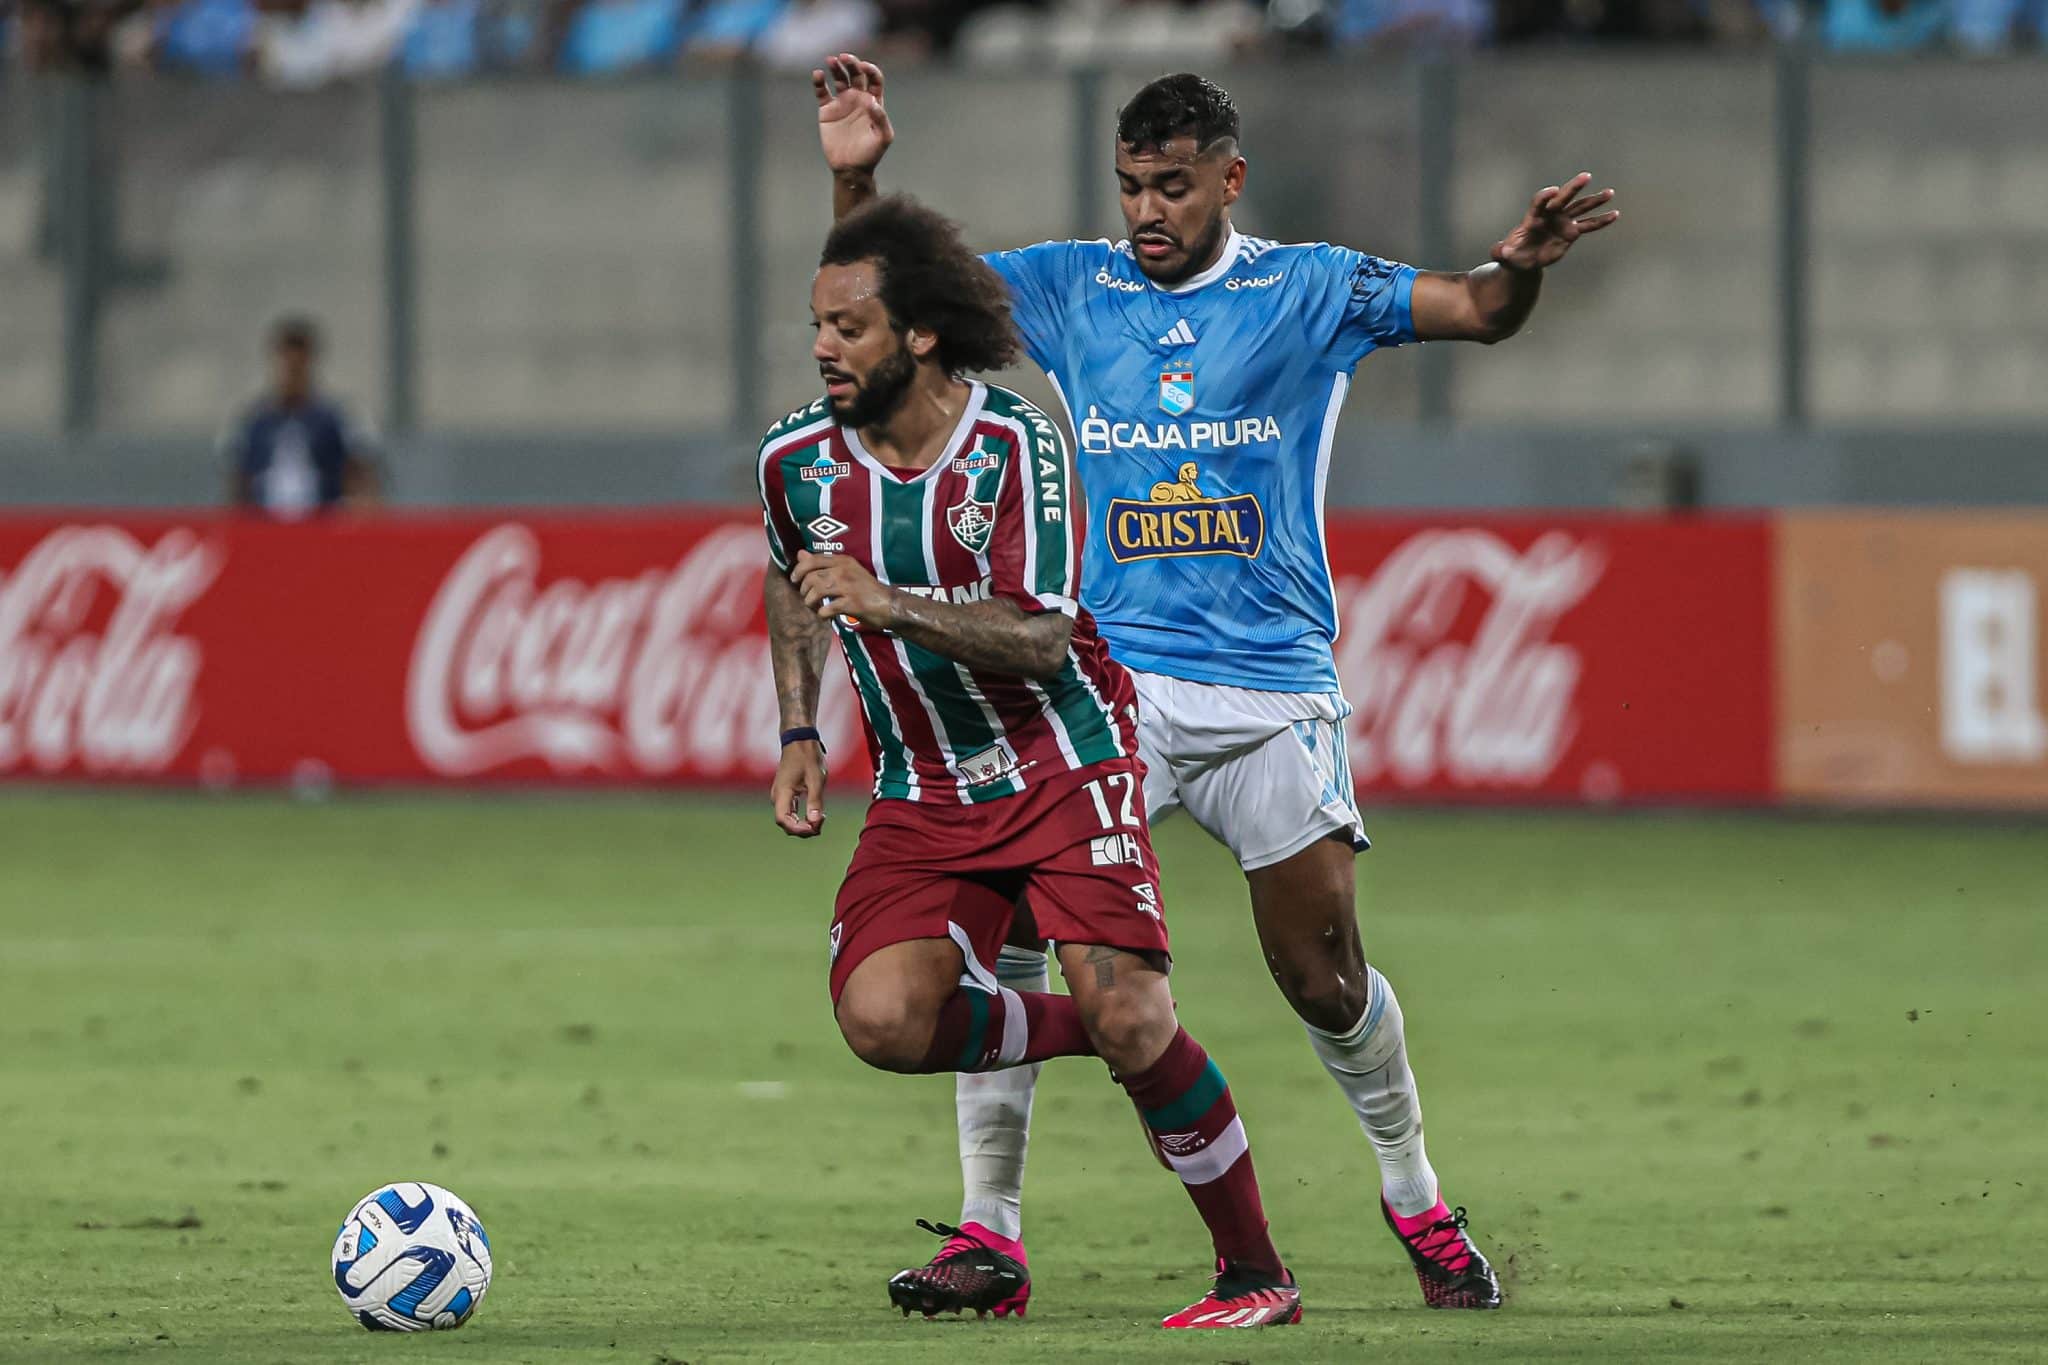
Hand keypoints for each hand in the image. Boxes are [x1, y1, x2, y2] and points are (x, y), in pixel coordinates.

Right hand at [771, 740, 826, 836]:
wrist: (800, 741)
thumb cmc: (808, 757)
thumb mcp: (816, 779)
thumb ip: (815, 801)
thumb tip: (815, 822)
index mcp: (782, 793)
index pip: (783, 820)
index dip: (798, 829)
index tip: (815, 827)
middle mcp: (777, 796)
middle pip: (785, 823)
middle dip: (803, 829)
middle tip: (822, 822)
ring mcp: (780, 796)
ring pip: (788, 819)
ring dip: (803, 824)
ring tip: (821, 819)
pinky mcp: (786, 794)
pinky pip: (791, 812)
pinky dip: (802, 817)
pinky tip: (816, 815)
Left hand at [793, 550, 895, 627]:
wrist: (889, 604)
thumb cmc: (866, 589)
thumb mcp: (845, 571)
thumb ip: (822, 564)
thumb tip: (800, 554)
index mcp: (843, 561)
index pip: (813, 560)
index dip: (799, 570)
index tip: (794, 580)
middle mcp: (844, 570)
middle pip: (812, 577)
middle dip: (804, 590)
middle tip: (807, 598)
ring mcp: (848, 586)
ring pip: (817, 592)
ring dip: (811, 602)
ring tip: (815, 607)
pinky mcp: (852, 603)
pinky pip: (827, 609)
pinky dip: (822, 614)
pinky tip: (825, 616)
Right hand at [812, 52, 892, 175]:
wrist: (850, 168)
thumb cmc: (870, 154)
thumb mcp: (883, 138)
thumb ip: (881, 119)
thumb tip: (873, 102)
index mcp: (874, 102)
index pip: (874, 78)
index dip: (870, 69)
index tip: (863, 67)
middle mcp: (858, 98)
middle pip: (855, 73)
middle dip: (851, 62)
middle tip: (844, 57)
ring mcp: (842, 102)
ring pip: (839, 78)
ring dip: (835, 67)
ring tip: (831, 60)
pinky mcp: (827, 109)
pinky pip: (822, 91)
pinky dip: (819, 81)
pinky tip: (818, 74)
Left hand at [1491, 172, 1619, 271]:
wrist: (1524, 260)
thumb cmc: (1512, 255)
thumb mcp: (1504, 255)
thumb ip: (1500, 251)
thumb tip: (1500, 251)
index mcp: (1533, 217)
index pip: (1539, 201)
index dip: (1545, 196)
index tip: (1553, 191)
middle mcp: (1549, 215)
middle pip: (1562, 198)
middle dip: (1573, 188)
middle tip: (1586, 176)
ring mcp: (1562, 221)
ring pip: (1579, 207)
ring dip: (1594, 201)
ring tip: (1610, 193)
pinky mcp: (1571, 232)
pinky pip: (1588, 225)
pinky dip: (1601, 220)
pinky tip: (1615, 215)